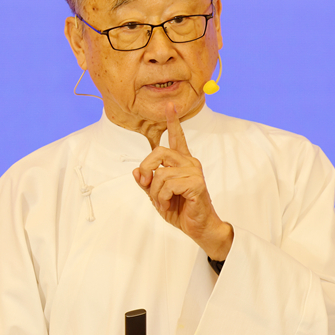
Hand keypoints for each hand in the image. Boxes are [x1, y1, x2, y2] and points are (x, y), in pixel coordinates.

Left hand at [133, 103, 233, 259]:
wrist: (199, 228)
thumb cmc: (181, 211)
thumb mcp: (157, 196)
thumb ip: (147, 183)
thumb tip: (135, 171)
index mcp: (182, 163)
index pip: (177, 138)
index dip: (173, 121)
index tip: (170, 105)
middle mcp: (190, 163)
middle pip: (159, 152)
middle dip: (146, 169)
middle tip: (145, 185)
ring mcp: (194, 172)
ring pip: (160, 173)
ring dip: (155, 192)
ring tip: (162, 203)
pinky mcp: (196, 183)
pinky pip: (168, 185)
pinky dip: (162, 198)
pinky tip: (168, 205)